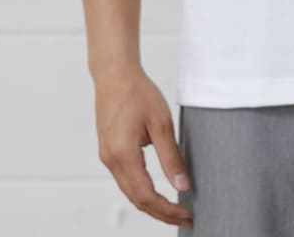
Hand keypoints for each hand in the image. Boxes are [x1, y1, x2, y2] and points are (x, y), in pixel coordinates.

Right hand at [93, 65, 194, 228]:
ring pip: (130, 192)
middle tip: (185, 218)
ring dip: (151, 204)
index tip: (186, 215)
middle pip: (136, 200)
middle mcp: (111, 161)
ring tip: (174, 209)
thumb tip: (182, 186)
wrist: (114, 74)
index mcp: (123, 155)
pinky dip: (141, 191)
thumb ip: (171, 157)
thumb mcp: (161, 123)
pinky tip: (156, 192)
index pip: (146, 196)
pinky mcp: (109, 151)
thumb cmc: (137, 92)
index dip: (166, 211)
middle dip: (161, 213)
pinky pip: (125, 180)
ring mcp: (107, 157)